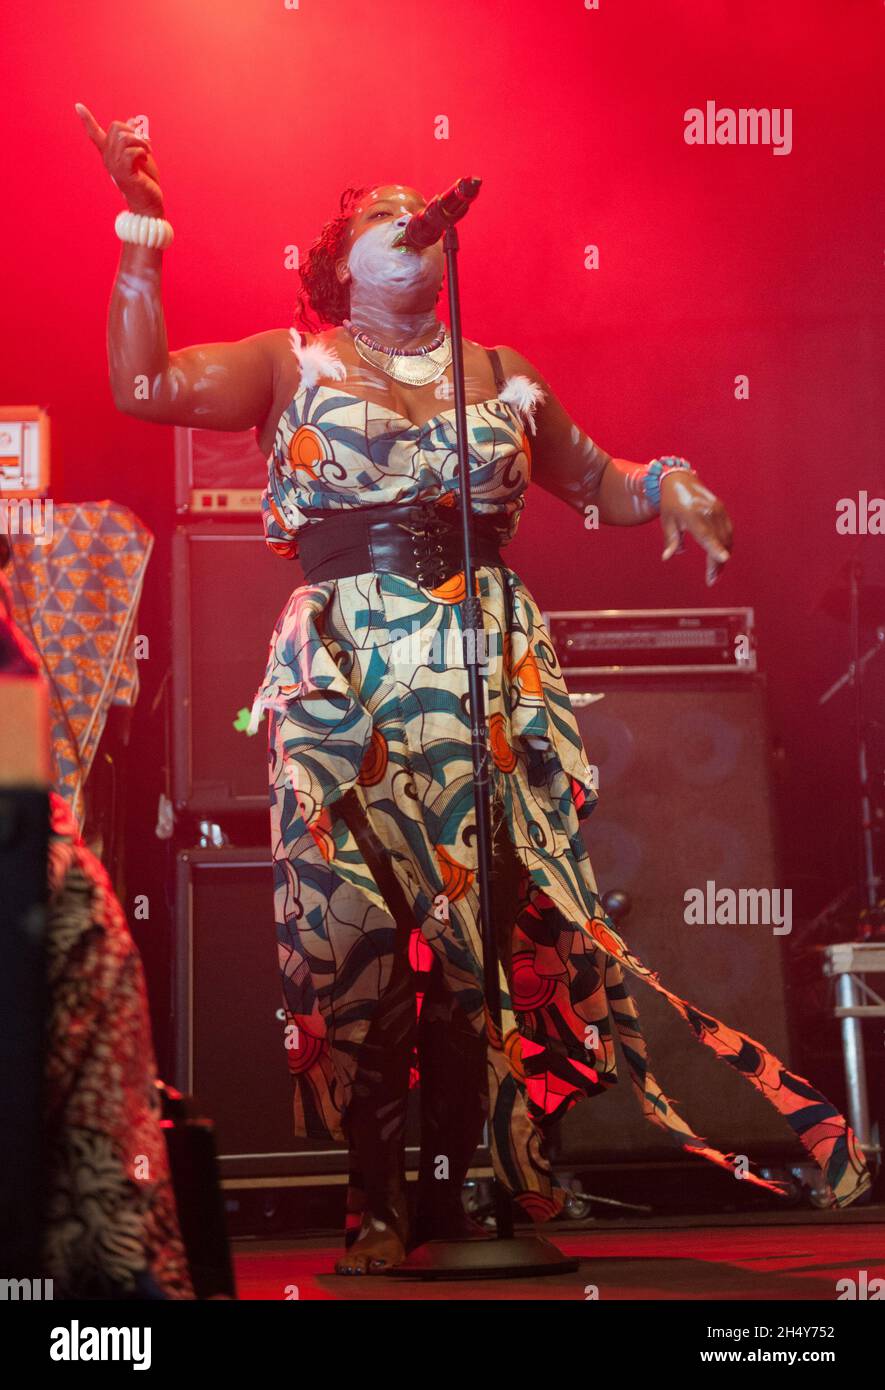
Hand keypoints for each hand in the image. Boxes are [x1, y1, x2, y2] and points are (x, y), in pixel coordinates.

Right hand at [74, 103, 164, 217]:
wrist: (149, 203)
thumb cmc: (146, 180)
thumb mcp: (141, 154)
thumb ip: (136, 137)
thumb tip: (133, 119)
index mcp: (110, 153)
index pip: (95, 134)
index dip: (86, 120)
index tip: (78, 106)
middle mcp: (109, 158)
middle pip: (116, 127)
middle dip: (133, 130)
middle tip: (145, 143)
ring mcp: (115, 166)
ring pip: (124, 137)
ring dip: (141, 141)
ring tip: (147, 151)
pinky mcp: (124, 173)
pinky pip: (131, 151)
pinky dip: (142, 151)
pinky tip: (145, 159)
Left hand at [659, 470, 732, 585]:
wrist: (679, 479)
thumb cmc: (670, 503)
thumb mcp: (666, 522)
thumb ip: (671, 540)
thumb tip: (667, 557)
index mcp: (692, 514)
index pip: (706, 535)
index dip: (715, 549)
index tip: (724, 560)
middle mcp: (708, 510)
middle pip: (719, 541)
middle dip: (717, 563)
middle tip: (711, 580)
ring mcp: (718, 509)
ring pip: (727, 538)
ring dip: (723, 556)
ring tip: (714, 573)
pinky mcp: (723, 509)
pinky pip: (728, 531)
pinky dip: (725, 545)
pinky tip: (719, 557)